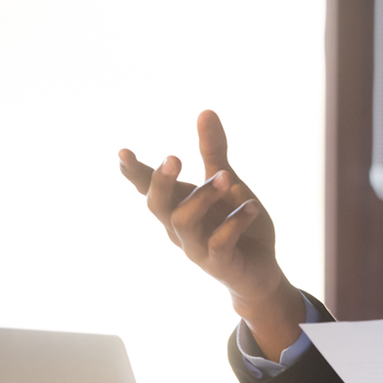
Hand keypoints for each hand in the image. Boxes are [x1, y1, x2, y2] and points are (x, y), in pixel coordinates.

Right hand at [119, 110, 302, 357]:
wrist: (260, 271)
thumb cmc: (237, 225)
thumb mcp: (228, 182)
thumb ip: (215, 151)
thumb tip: (205, 110)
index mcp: (178, 205)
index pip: (149, 187)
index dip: (135, 172)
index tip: (123, 152)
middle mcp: (180, 227)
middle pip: (157, 205)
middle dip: (162, 182)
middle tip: (174, 157)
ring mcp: (196, 247)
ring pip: (183, 222)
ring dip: (203, 197)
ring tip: (227, 178)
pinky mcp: (219, 263)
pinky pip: (219, 242)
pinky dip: (235, 222)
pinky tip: (252, 207)